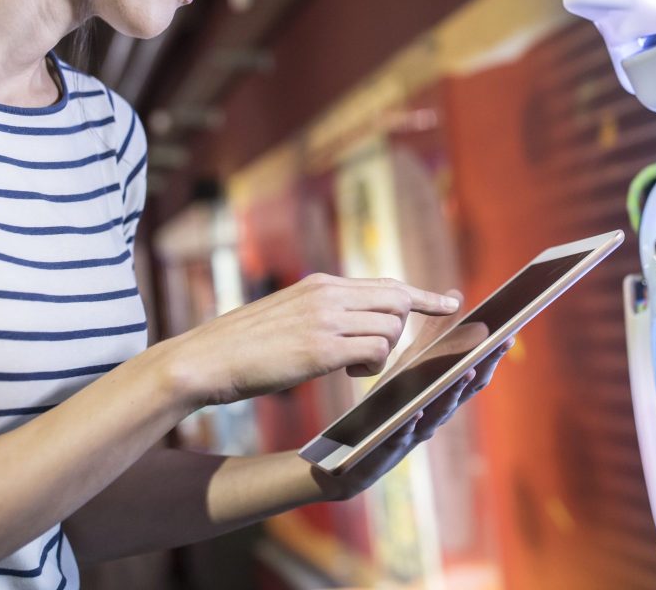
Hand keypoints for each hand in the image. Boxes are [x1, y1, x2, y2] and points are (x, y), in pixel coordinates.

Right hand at [165, 273, 460, 407]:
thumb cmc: (244, 346)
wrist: (206, 359)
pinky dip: (371, 367)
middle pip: (398, 302)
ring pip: (390, 328)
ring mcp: (325, 319)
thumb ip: (324, 313)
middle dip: (401, 329)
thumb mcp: (289, 316)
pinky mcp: (321, 348)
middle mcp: (328, 294)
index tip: (450, 300)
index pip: (386, 283)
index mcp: (321, 284)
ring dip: (381, 353)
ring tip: (349, 366)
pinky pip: (374, 352)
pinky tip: (347, 372)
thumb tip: (356, 326)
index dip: (422, 295)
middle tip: (381, 353)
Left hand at [312, 334, 514, 501]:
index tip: (507, 334)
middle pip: (463, 393)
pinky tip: (415, 411)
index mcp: (439, 394)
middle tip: (495, 348)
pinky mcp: (389, 448)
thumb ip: (433, 335)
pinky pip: (402, 436)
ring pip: (439, 414)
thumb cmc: (387, 405)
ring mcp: (415, 433)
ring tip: (464, 371)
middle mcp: (434, 414)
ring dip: (453, 393)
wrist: (351, 453)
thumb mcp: (410, 366)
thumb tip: (455, 296)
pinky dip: (412, 423)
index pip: (471, 374)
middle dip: (481, 369)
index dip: (490, 356)